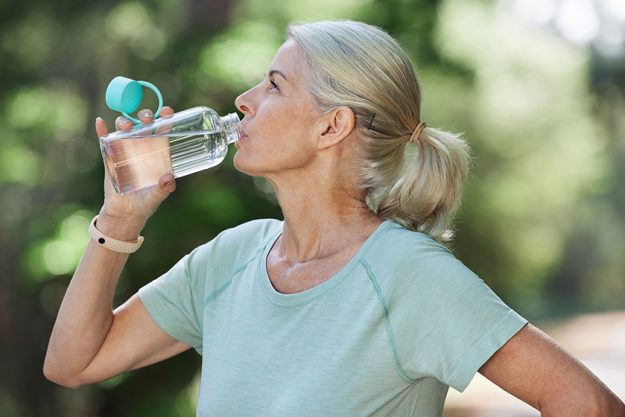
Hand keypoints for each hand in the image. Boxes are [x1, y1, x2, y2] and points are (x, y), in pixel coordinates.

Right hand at [95, 107, 175, 224]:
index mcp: (157, 153)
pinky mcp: (110, 158)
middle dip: (145, 116)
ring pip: (125, 129)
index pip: (162, 131)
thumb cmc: (145, 203)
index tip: (168, 111)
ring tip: (125, 126)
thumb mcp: (157, 196)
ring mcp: (125, 151)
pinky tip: (100, 122)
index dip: (165, 119)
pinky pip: (105, 141)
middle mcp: (142, 148)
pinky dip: (101, 131)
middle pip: (143, 125)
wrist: (125, 214)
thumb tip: (169, 179)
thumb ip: (164, 188)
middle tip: (146, 118)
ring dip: (124, 123)